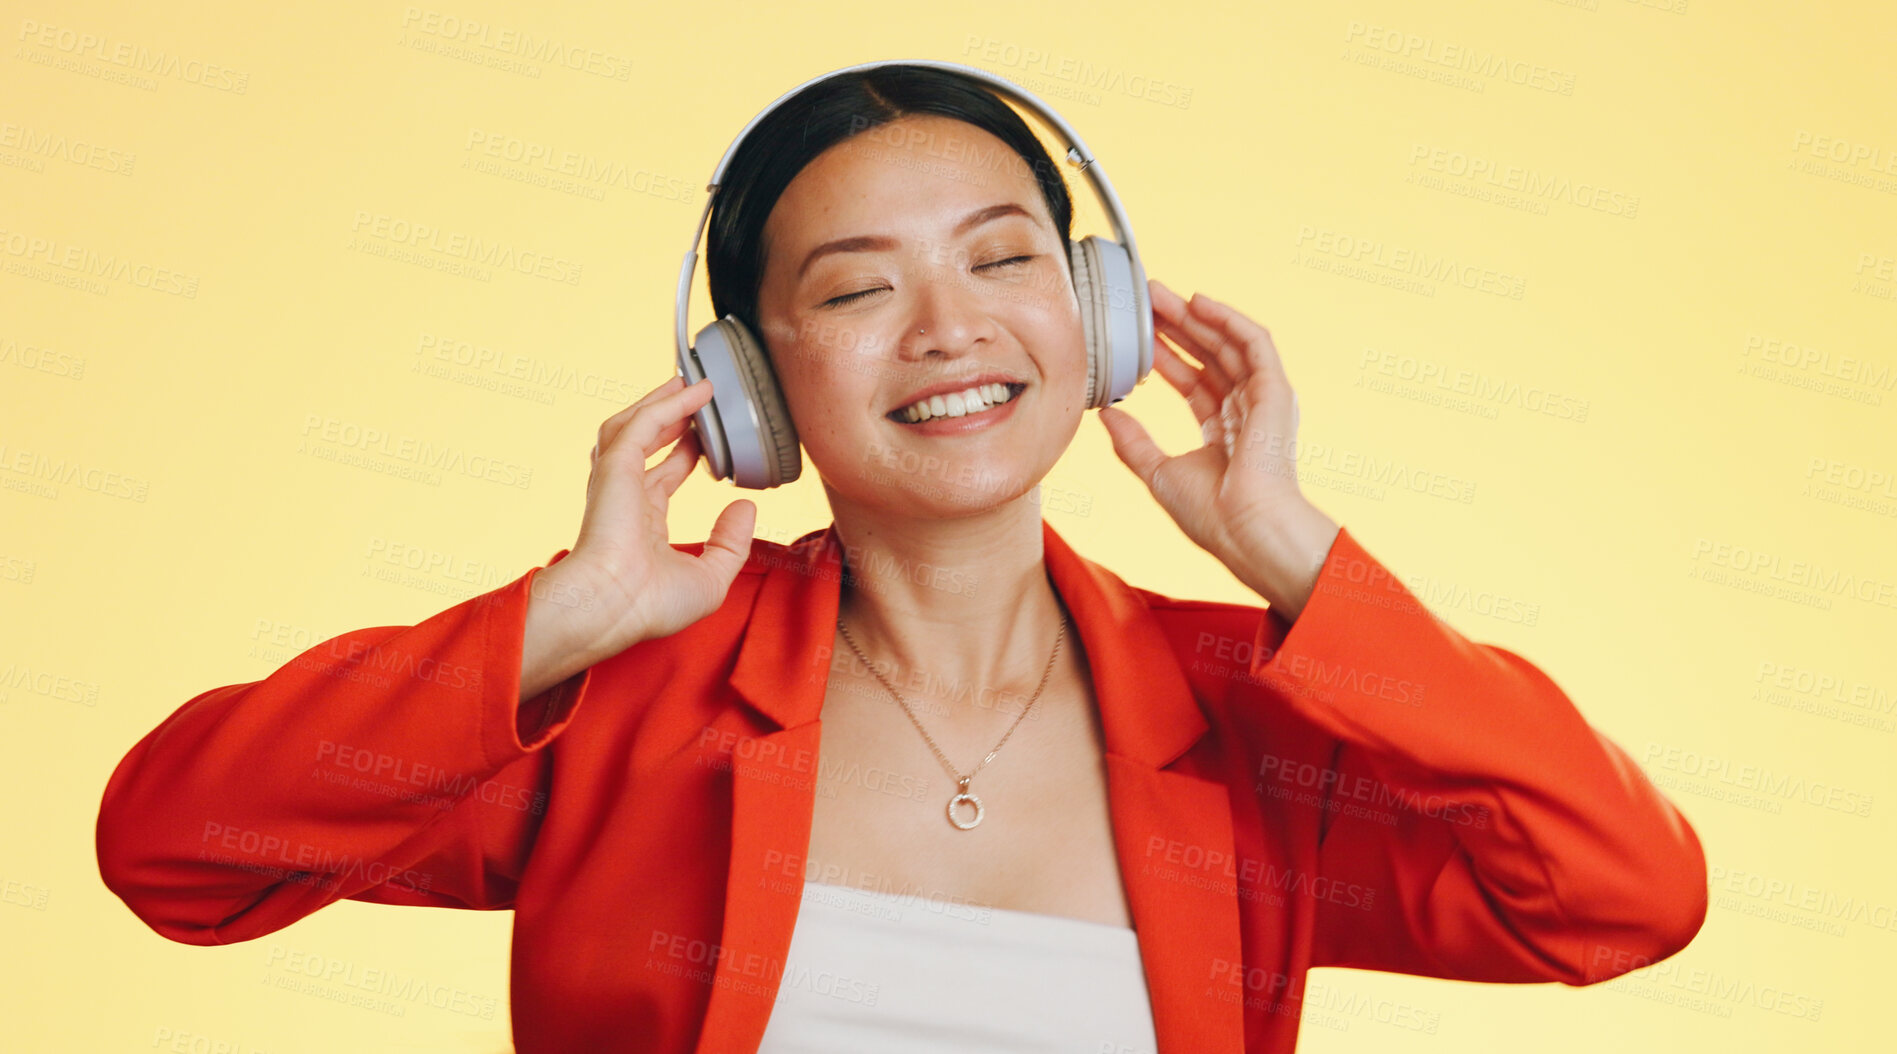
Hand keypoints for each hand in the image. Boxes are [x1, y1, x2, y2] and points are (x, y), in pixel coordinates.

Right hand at [546, 375, 756, 656]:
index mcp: (641, 523)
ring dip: (662, 402)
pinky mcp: (615, 467)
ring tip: (690, 382)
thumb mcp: (710, 577)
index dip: (683, 452)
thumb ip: (730, 542)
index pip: (662, 475)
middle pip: (644, 442)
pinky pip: (642, 423)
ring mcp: (616, 480)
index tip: (705, 437)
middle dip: (669, 417)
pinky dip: (667, 403)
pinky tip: (694, 391)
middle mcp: (625, 497)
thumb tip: (745, 507)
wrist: (613, 607)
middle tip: (696, 397)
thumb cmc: (651, 604)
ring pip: (634, 425)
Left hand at [1096, 279, 1339, 620]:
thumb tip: (1105, 415)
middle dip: (1176, 326)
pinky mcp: (1275, 391)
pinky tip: (1198, 303)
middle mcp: (1246, 410)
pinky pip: (1254, 343)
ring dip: (1195, 316)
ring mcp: (1262, 400)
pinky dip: (1228, 319)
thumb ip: (1133, 442)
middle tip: (1143, 300)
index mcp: (1223, 431)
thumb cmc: (1212, 515)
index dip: (1165, 355)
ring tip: (1160, 295)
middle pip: (1208, 356)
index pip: (1192, 380)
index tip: (1137, 334)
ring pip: (1227, 343)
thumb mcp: (1158, 473)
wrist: (1247, 532)